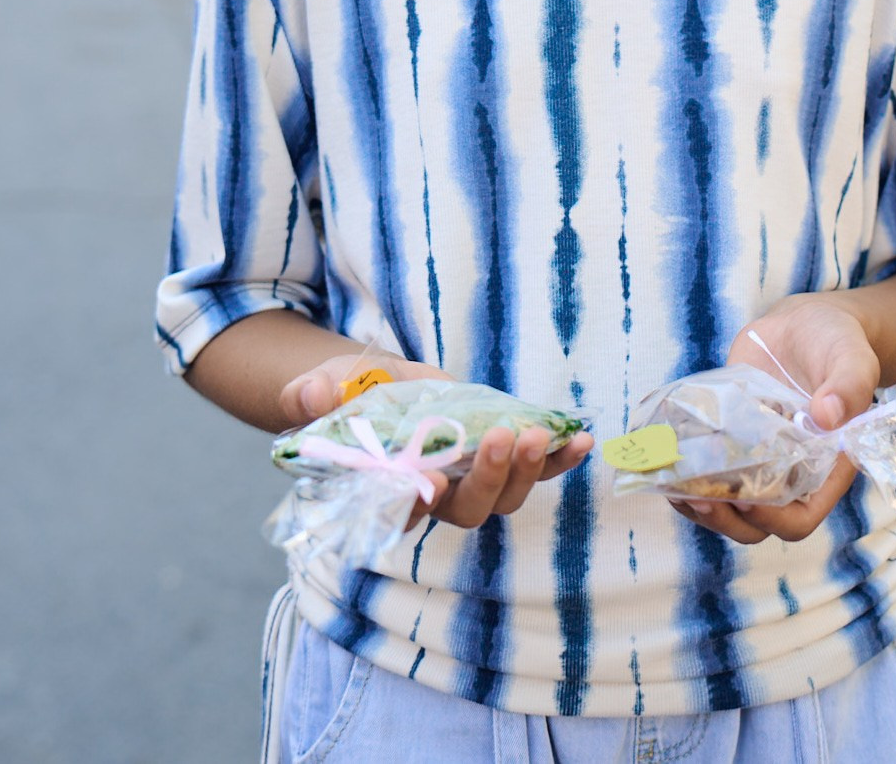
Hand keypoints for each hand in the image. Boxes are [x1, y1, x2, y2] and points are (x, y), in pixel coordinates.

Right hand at [274, 354, 594, 532]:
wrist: (380, 386)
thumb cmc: (347, 394)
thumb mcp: (325, 385)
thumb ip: (313, 396)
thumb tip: (312, 395)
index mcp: (385, 487)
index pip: (399, 510)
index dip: (415, 504)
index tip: (429, 486)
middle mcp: (433, 496)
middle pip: (467, 510)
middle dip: (489, 479)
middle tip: (504, 440)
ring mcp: (470, 480)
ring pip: (504, 497)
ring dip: (530, 471)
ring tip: (545, 434)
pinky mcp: (500, 458)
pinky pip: (537, 470)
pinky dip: (561, 459)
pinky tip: (583, 440)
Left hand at [672, 297, 880, 546]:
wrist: (801, 326)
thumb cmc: (836, 343)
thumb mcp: (852, 358)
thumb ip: (850, 385)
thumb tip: (828, 415)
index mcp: (826, 470)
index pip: (800, 519)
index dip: (772, 520)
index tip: (744, 501)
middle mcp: (791, 476)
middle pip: (756, 525)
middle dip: (725, 520)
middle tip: (700, 498)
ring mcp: (757, 463)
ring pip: (726, 508)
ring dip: (699, 505)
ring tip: (674, 484)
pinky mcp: (730, 444)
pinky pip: (708, 476)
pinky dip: (686, 476)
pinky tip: (667, 462)